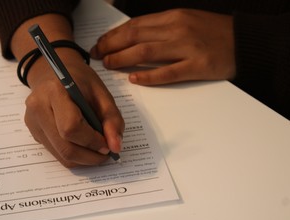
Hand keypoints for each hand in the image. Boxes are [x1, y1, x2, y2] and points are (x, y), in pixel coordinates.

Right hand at [11, 15, 123, 166]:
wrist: (52, 73)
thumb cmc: (79, 81)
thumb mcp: (101, 93)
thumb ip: (112, 119)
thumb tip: (115, 147)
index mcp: (54, 92)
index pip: (71, 127)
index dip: (92, 141)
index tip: (108, 144)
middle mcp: (38, 109)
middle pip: (65, 147)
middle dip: (90, 156)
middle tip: (106, 153)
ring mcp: (33, 123)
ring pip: (61, 155)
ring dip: (84, 159)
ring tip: (97, 150)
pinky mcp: (34, 133)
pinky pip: (56, 154)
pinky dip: (75, 156)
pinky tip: (85, 146)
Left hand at [90, 9, 235, 84]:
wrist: (245, 41)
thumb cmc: (213, 32)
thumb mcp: (185, 21)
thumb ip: (161, 28)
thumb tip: (133, 38)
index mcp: (173, 17)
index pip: (135, 25)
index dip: (113, 35)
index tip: (99, 43)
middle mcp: (177, 29)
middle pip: (136, 36)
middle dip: (112, 45)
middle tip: (97, 55)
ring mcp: (187, 47)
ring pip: (147, 52)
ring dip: (123, 59)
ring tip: (108, 64)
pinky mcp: (197, 66)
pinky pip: (169, 72)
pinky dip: (150, 76)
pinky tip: (135, 79)